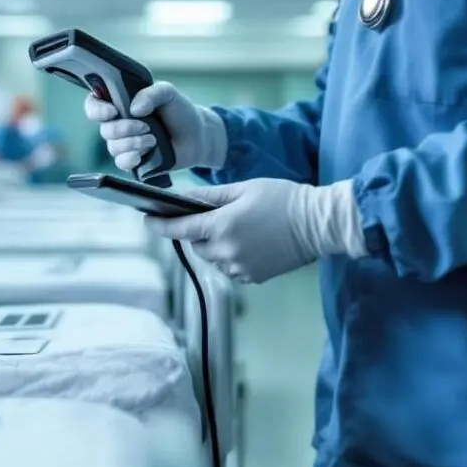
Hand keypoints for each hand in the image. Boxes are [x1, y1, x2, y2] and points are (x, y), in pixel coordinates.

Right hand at [84, 82, 226, 172]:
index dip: (97, 109)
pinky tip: (142, 155)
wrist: (197, 137)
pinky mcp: (133, 160)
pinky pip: (121, 163)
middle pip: (104, 129)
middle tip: (146, 126)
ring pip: (113, 147)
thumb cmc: (180, 111)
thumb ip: (152, 93)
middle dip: (124, 129)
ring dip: (134, 143)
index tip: (113, 111)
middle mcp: (118, 123)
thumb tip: (135, 109)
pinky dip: (131, 159)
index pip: (94, 104)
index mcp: (121, 103)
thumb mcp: (169, 93)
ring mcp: (124, 143)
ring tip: (154, 139)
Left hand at [145, 179, 366, 283]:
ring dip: (215, 245)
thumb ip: (210, 196)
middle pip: (196, 245)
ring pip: (213, 258)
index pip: (179, 229)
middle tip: (215, 216)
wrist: (320, 224)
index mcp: (221, 227)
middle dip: (198, 232)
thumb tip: (185, 199)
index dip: (160, 225)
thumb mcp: (244, 189)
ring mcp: (240, 267)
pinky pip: (230, 268)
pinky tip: (250, 242)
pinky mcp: (253, 277)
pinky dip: (231, 257)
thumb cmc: (284, 199)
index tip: (146, 220)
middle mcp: (226, 252)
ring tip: (238, 228)